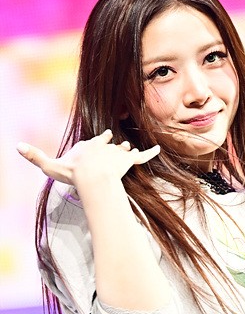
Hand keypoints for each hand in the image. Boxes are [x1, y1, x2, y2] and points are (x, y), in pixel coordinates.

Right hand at [16, 129, 160, 187]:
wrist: (93, 178)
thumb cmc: (73, 173)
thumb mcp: (51, 166)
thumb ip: (35, 157)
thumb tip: (15, 146)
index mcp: (89, 144)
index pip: (95, 140)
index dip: (98, 141)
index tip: (103, 136)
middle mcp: (105, 147)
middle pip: (110, 145)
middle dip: (113, 146)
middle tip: (117, 145)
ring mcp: (118, 154)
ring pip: (124, 152)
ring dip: (126, 152)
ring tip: (129, 152)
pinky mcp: (129, 162)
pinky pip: (143, 156)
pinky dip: (151, 152)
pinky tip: (159, 148)